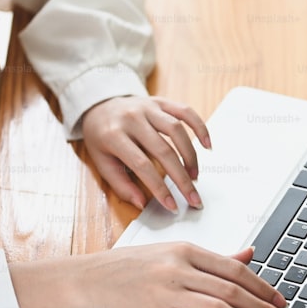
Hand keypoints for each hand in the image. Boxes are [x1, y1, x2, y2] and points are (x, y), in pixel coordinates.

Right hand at [12, 245, 289, 307]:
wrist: (90, 278)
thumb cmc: (130, 266)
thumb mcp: (173, 253)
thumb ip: (213, 256)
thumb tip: (248, 254)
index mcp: (187, 250)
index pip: (234, 268)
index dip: (262, 286)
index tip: (278, 300)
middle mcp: (180, 269)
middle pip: (233, 289)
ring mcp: (169, 293)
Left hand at [80, 96, 210, 211]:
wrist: (99, 104)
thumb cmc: (101, 137)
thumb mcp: (101, 162)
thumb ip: (120, 184)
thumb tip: (141, 203)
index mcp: (113, 135)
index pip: (142, 165)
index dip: (159, 187)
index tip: (172, 205)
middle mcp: (132, 119)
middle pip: (164, 150)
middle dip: (182, 178)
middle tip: (193, 198)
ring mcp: (148, 108)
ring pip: (177, 130)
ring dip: (190, 156)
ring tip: (195, 176)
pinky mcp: (161, 102)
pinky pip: (185, 112)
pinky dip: (200, 127)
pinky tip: (207, 145)